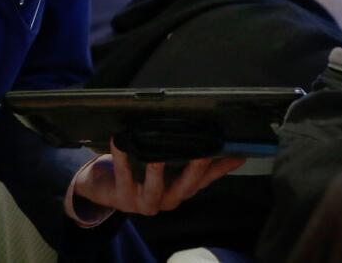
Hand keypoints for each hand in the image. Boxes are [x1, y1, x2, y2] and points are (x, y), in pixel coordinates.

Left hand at [72, 139, 244, 216]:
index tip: (237, 154)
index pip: (205, 180)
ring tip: (158, 158)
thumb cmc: (138, 172)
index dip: (221, 169)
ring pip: (154, 190)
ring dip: (157, 173)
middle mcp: (166, 200)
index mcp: (178, 191)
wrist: (104, 189)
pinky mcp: (121, 197)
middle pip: (185, 187)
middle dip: (195, 170)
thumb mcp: (165, 166)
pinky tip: (120, 141)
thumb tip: (212, 140)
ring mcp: (143, 202)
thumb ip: (186, 157)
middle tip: (203, 152)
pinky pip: (123, 176)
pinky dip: (121, 159)